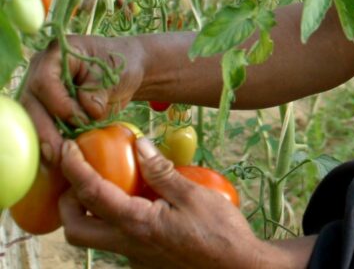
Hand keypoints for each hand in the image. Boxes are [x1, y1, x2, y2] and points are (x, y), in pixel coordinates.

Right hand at [22, 35, 145, 164]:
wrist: (125, 70)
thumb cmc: (121, 65)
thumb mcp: (116, 73)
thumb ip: (99, 91)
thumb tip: (89, 112)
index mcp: (58, 53)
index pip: (45, 81)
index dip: (59, 103)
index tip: (80, 119)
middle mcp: (42, 70)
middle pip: (32, 102)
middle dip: (44, 129)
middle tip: (58, 153)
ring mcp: (41, 90)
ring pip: (32, 117)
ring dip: (44, 138)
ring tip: (58, 158)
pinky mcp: (46, 107)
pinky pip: (41, 125)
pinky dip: (50, 140)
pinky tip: (59, 156)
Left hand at [59, 137, 280, 268]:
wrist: (237, 268)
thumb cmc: (221, 232)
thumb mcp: (194, 195)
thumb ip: (162, 172)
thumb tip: (139, 146)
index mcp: (137, 224)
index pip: (92, 194)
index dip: (74, 168)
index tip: (67, 148)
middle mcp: (127, 245)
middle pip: (76, 229)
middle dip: (67, 202)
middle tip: (80, 176)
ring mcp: (134, 257)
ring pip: (96, 238)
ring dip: (91, 212)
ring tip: (111, 185)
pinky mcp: (145, 261)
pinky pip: (120, 240)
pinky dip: (118, 219)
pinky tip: (144, 204)